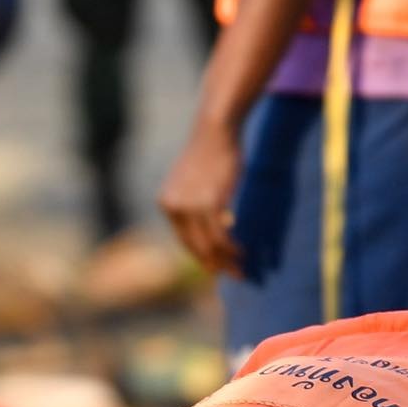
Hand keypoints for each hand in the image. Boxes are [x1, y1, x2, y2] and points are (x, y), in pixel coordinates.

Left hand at [159, 116, 244, 275]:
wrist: (215, 131)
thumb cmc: (210, 153)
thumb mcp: (194, 181)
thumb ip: (196, 204)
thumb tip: (216, 223)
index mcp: (166, 203)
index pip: (184, 239)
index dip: (200, 255)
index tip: (214, 267)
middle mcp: (173, 207)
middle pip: (194, 246)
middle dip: (213, 264)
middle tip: (230, 276)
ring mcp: (190, 207)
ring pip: (208, 245)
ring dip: (225, 261)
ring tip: (240, 269)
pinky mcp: (209, 204)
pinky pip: (220, 236)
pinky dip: (230, 248)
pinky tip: (240, 252)